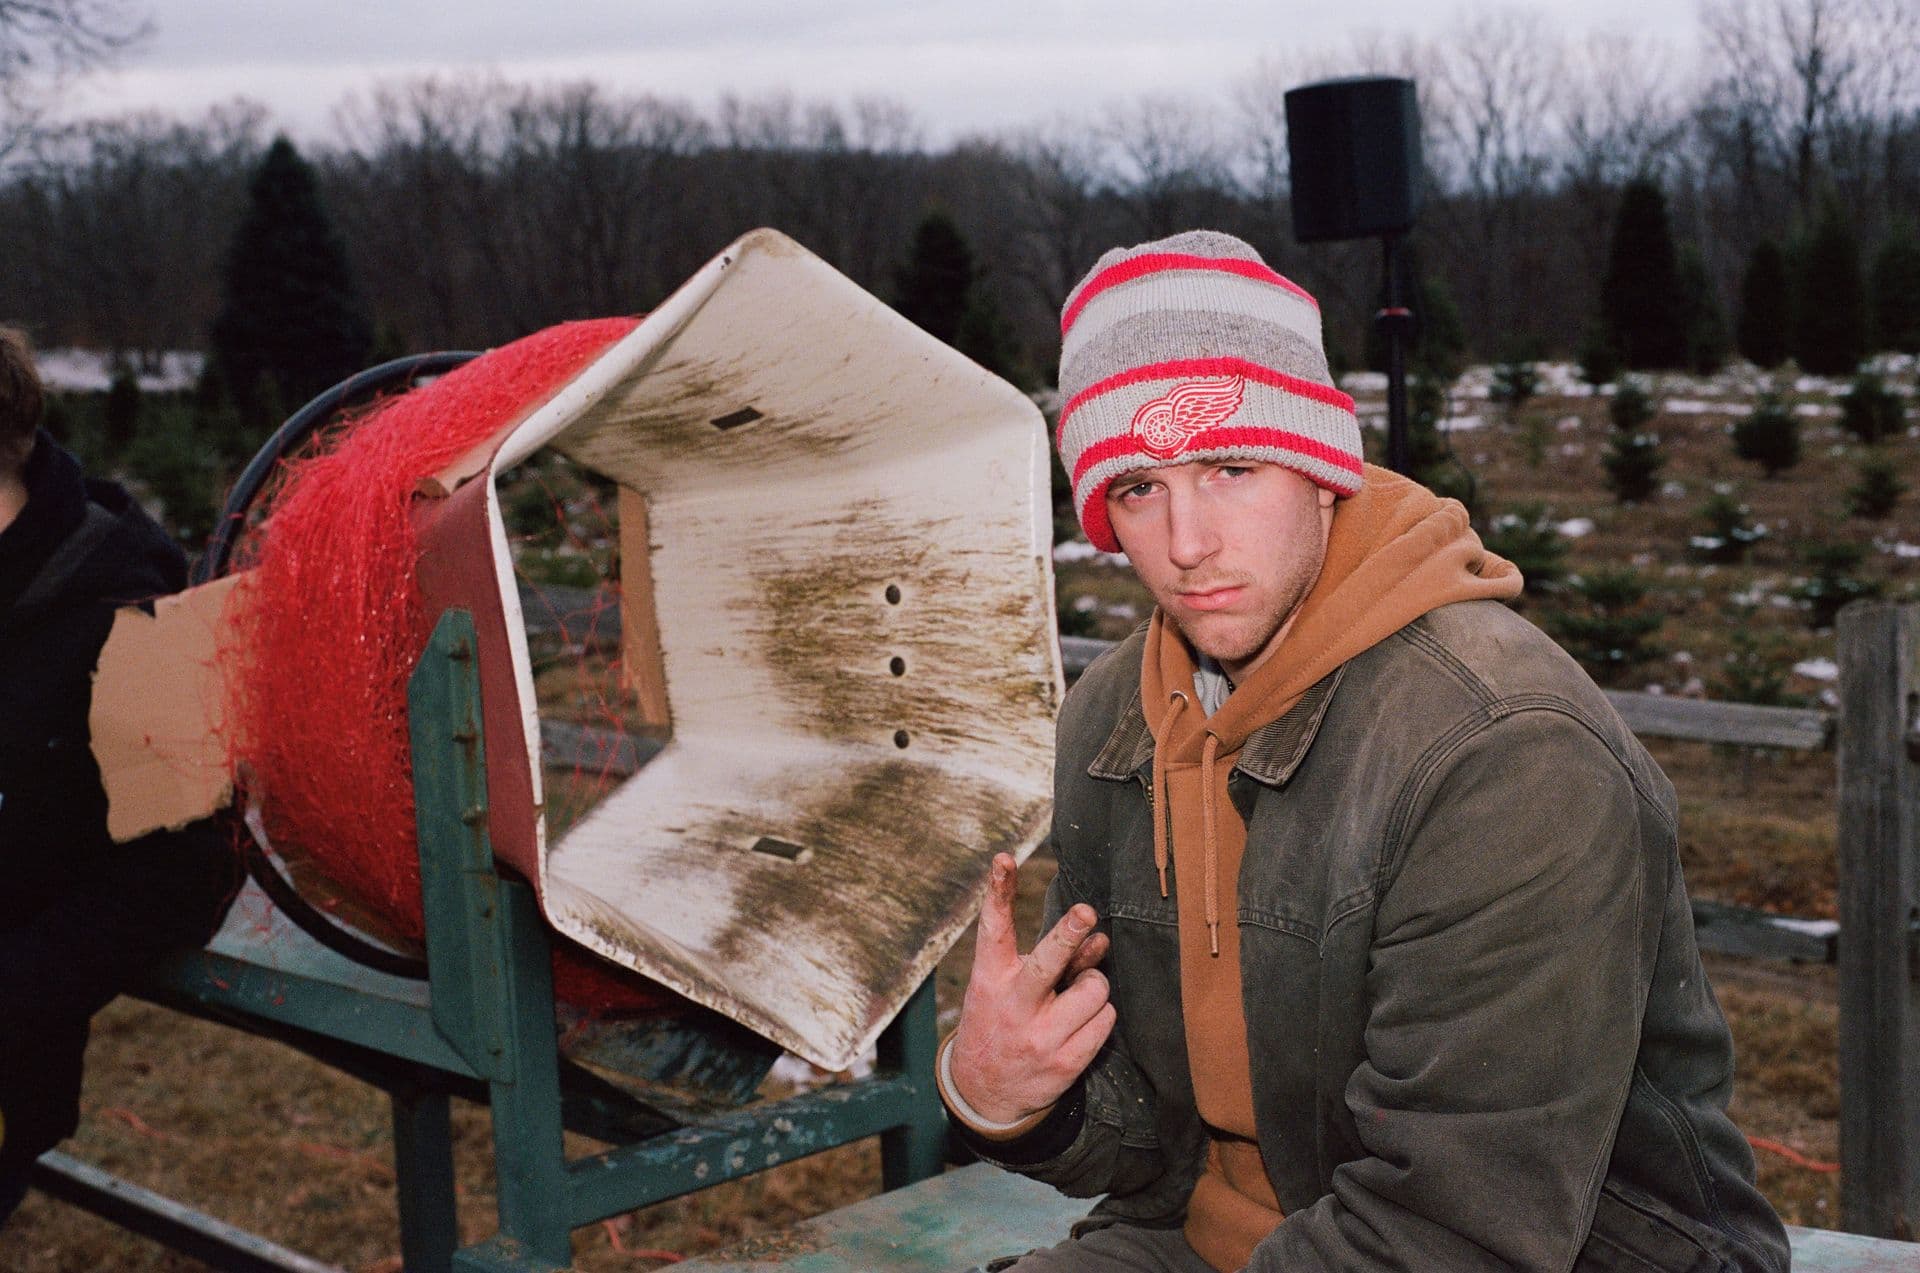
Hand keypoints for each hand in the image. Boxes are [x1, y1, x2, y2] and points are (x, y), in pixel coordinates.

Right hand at [947, 852, 1116, 1124]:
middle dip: (1070, 934)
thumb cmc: (1002, 1022)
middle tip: (1086, 913)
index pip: (994, 927)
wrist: (984, 1093)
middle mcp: (1014, 1005)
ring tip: (1075, 1000)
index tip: (1004, 860)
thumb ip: (1055, 960)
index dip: (999, 890)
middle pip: (1049, 961)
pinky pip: (1106, 1022)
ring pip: (1095, 990)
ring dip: (1095, 988)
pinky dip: (1100, 1018)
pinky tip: (1080, 1026)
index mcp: (991, 978)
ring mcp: (1039, 1036)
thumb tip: (1100, 936)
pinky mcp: (1064, 1064)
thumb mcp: (1009, 988)